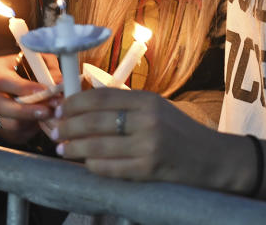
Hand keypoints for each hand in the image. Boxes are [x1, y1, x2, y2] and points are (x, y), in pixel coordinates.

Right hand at [0, 53, 62, 143]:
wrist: (14, 77)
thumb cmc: (27, 66)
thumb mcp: (38, 61)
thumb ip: (49, 70)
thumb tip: (59, 83)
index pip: (2, 81)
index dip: (23, 88)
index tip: (44, 91)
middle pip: (0, 106)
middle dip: (26, 110)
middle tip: (48, 110)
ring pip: (6, 123)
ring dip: (30, 121)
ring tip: (49, 115)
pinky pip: (11, 133)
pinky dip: (28, 130)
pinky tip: (41, 122)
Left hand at [54, 89, 239, 186]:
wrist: (211, 157)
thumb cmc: (179, 132)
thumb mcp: (156, 109)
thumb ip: (126, 106)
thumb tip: (83, 106)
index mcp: (148, 100)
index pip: (101, 97)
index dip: (74, 103)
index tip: (59, 109)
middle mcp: (147, 119)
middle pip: (93, 121)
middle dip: (67, 126)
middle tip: (54, 131)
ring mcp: (148, 145)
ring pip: (96, 146)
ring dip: (73, 148)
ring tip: (63, 149)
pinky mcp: (148, 169)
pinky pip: (109, 168)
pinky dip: (92, 165)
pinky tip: (86, 163)